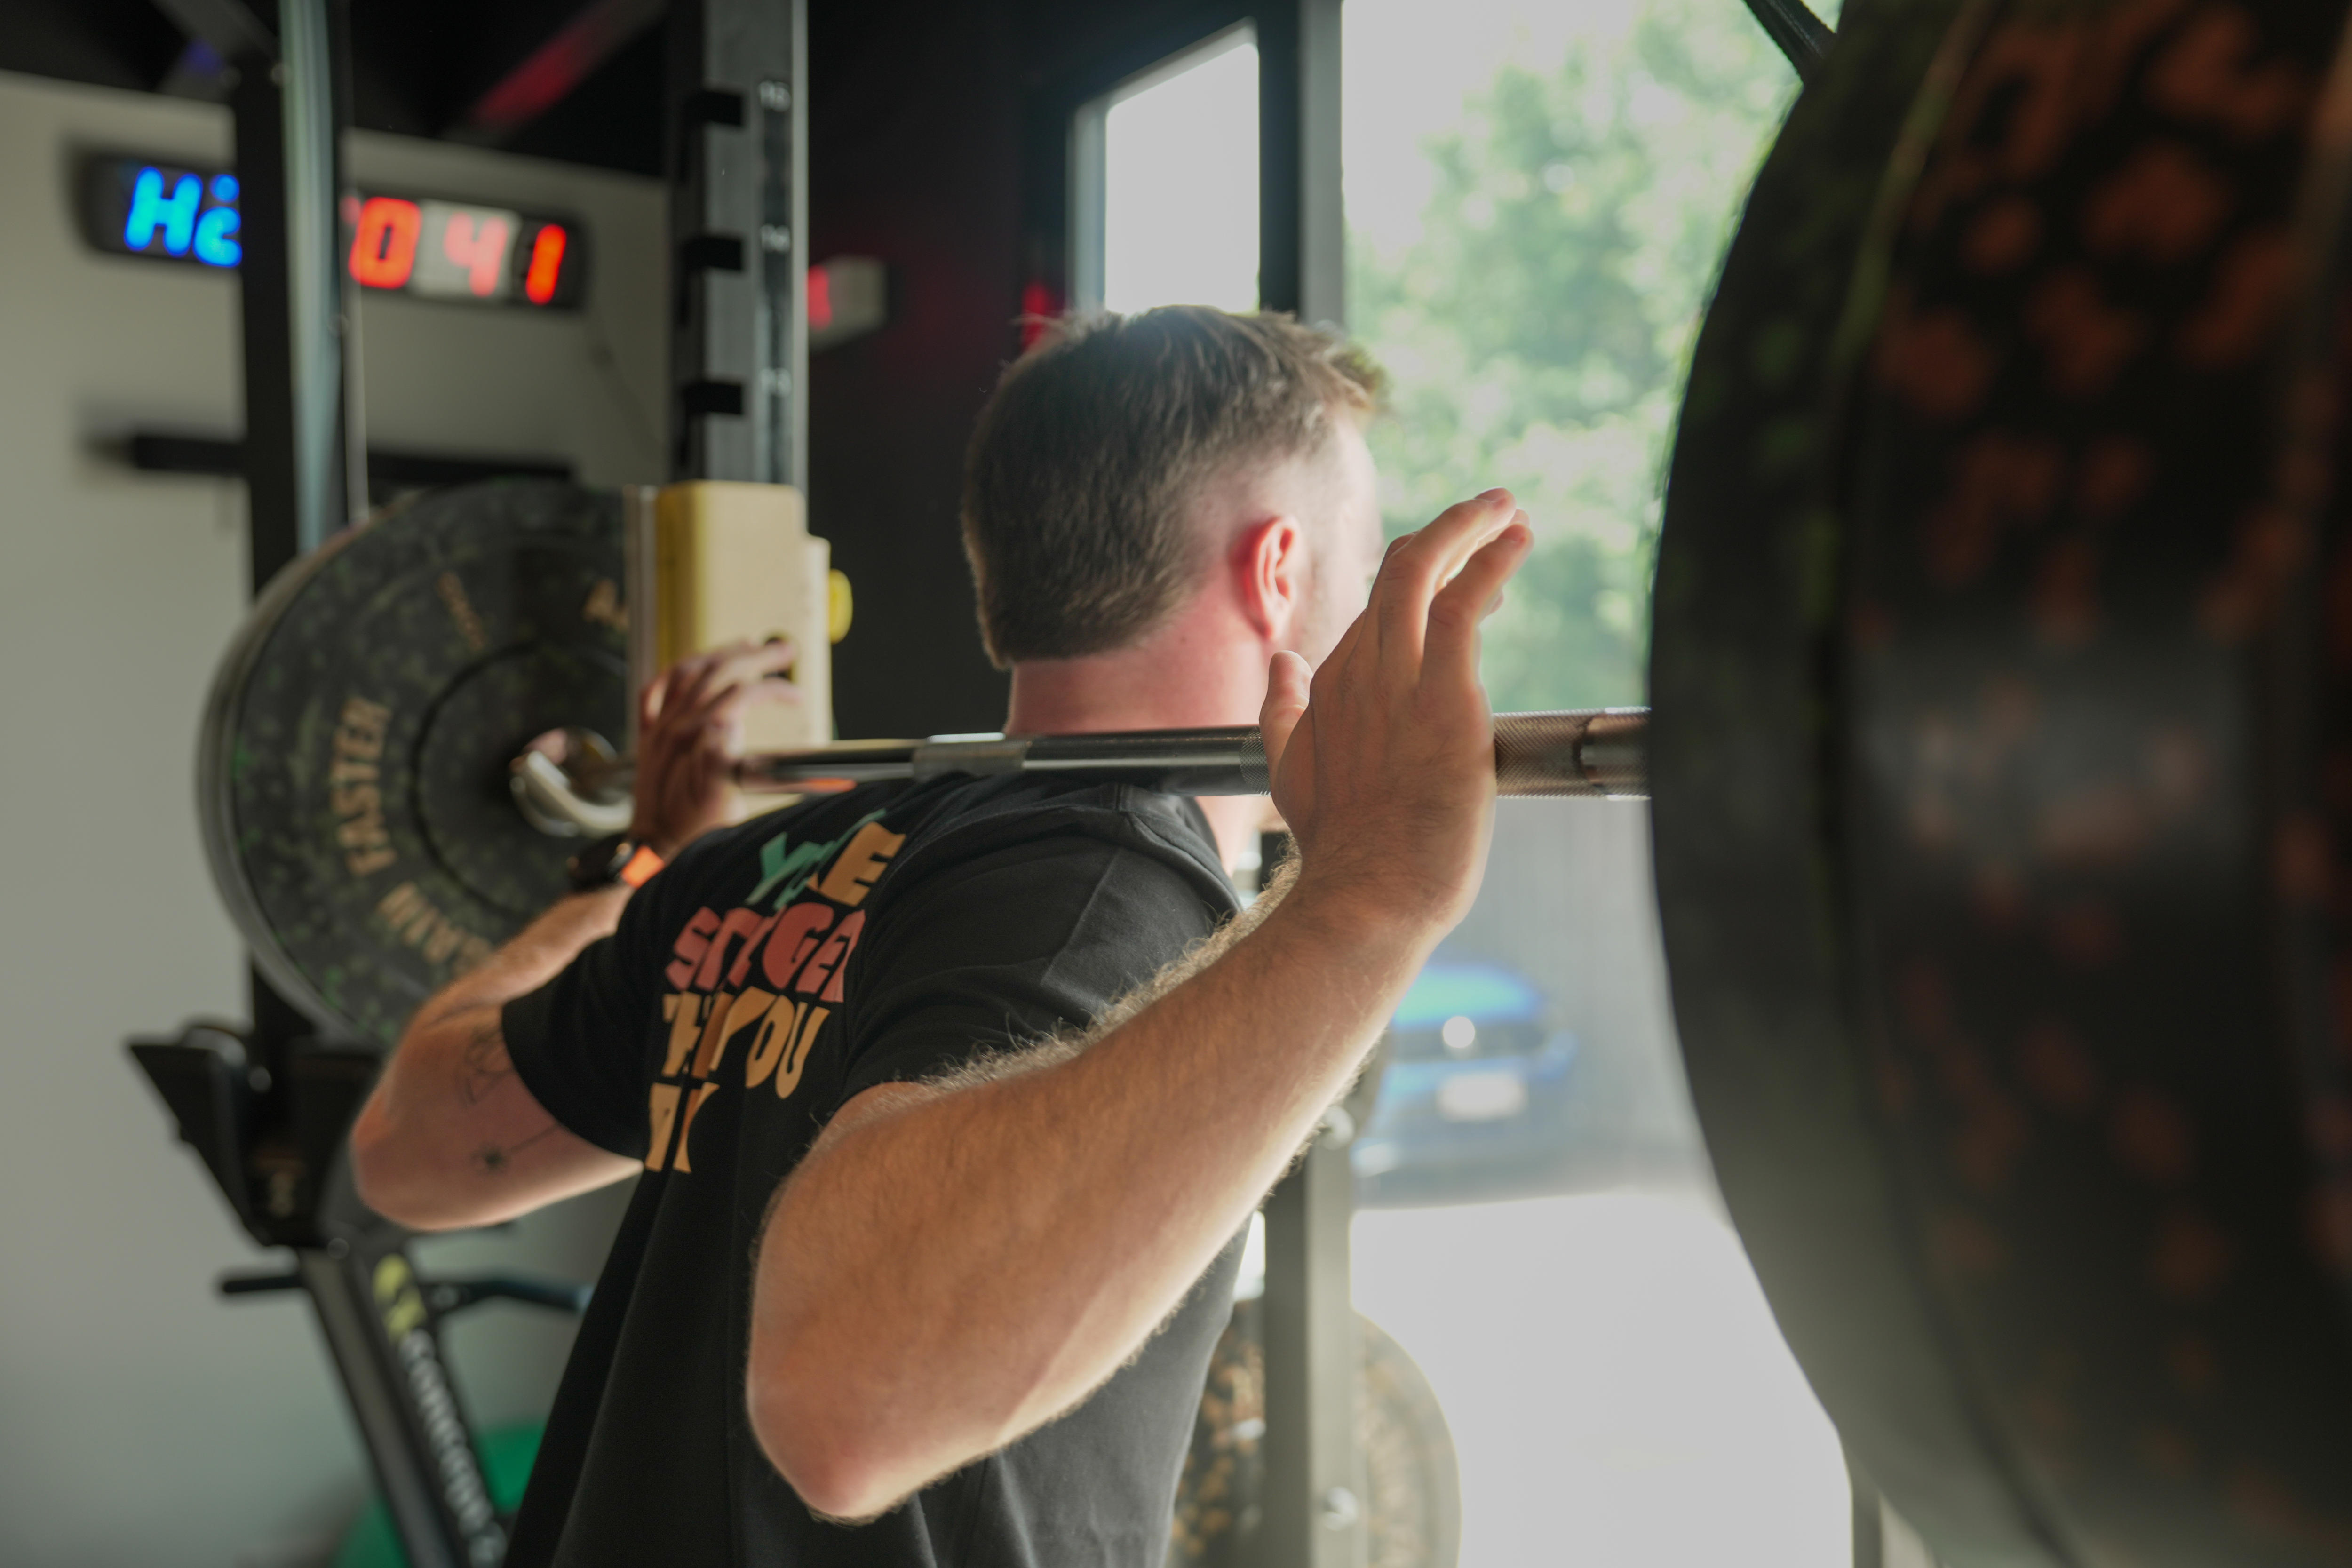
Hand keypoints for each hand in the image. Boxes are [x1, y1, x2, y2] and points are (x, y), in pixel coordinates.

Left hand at [632, 640, 800, 856]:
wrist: (652, 844)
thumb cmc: (689, 829)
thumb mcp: (716, 805)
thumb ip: (720, 764)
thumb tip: (729, 723)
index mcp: (695, 739)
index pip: (740, 695)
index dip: (773, 689)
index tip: (796, 697)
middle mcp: (674, 725)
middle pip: (717, 673)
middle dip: (755, 656)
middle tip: (784, 649)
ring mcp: (659, 726)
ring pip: (687, 672)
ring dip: (720, 653)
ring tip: (748, 645)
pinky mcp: (649, 734)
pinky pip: (655, 690)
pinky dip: (675, 672)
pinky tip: (691, 666)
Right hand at [1259, 490, 1530, 933]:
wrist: (1367, 894)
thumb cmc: (1342, 848)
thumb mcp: (1288, 772)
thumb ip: (1283, 712)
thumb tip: (1281, 665)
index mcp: (1330, 684)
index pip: (1377, 608)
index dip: (1423, 582)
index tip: (1467, 580)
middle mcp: (1359, 670)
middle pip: (1398, 572)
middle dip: (1447, 534)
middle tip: (1492, 514)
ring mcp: (1399, 679)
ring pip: (1424, 572)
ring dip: (1471, 530)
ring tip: (1510, 513)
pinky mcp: (1445, 696)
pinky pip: (1463, 603)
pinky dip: (1491, 560)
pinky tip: (1516, 539)